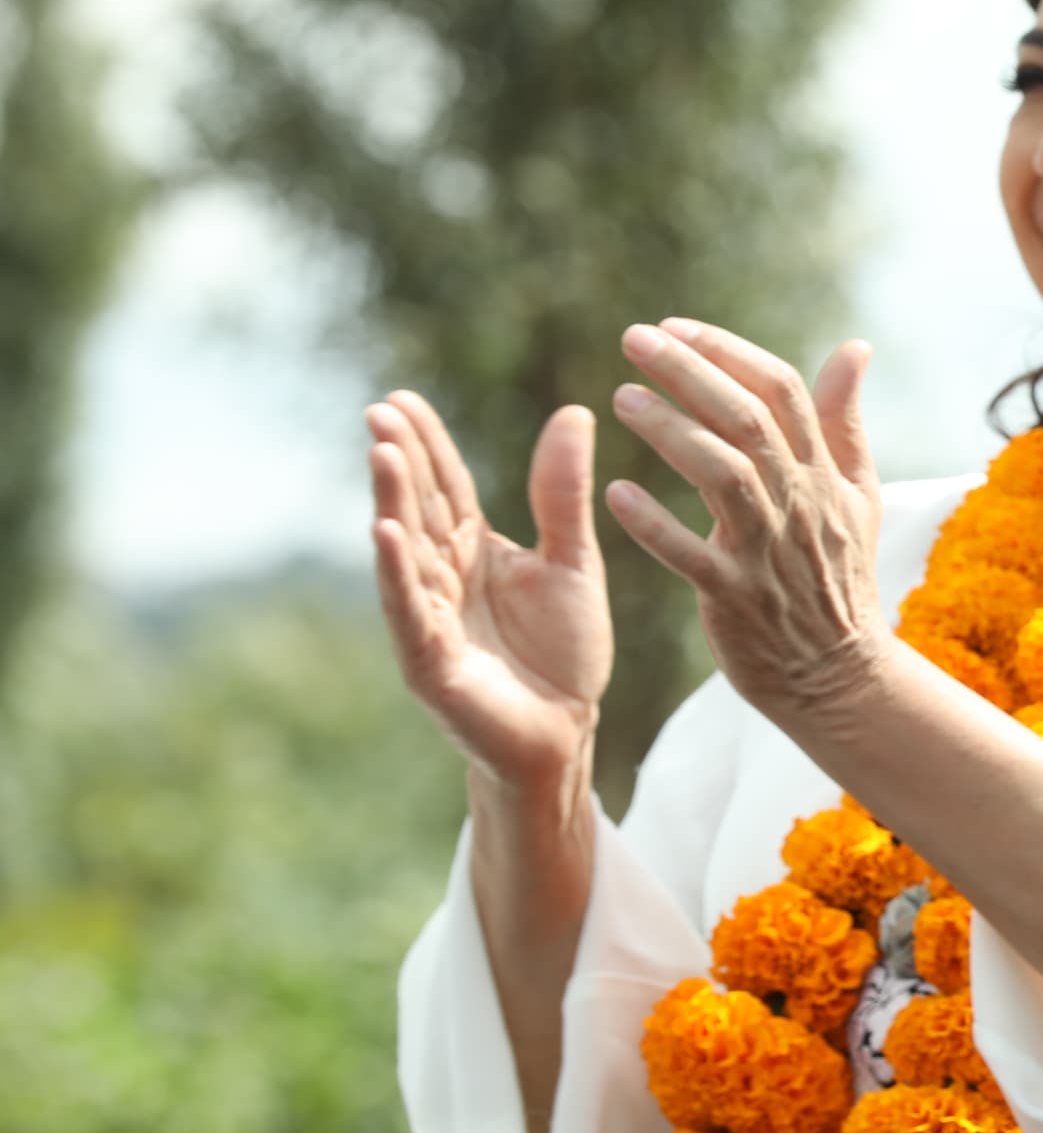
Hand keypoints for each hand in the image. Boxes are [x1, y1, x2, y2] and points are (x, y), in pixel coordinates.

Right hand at [368, 391, 610, 794]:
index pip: (445, 487)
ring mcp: (430, 619)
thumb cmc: (563, 652)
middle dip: (400, 461)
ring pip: (407, 551)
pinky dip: (396, 571)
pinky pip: (410, 609)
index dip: (426, 444)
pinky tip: (383, 531)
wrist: (567, 734)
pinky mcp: (430, 662)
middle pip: (420, 509)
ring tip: (382, 453)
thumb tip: (573, 411)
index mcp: (475, 552)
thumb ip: (562, 495)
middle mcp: (443, 578)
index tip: (401, 398)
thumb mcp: (572, 561)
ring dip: (393, 502)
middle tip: (380, 410)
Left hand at [604, 319, 891, 727]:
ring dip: (669, 431)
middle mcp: (799, 502)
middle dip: (690, 371)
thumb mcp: (858, 494)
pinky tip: (615, 493)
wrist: (840, 675)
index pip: (782, 391)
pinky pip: (688, 554)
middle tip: (635, 338)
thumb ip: (844, 420)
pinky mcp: (735, 597)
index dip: (729, 351)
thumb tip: (855, 347)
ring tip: (621, 398)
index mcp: (824, 472)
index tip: (676, 325)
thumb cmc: (839, 577)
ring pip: (720, 474)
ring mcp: (767, 550)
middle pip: (747, 419)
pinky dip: (652, 523)